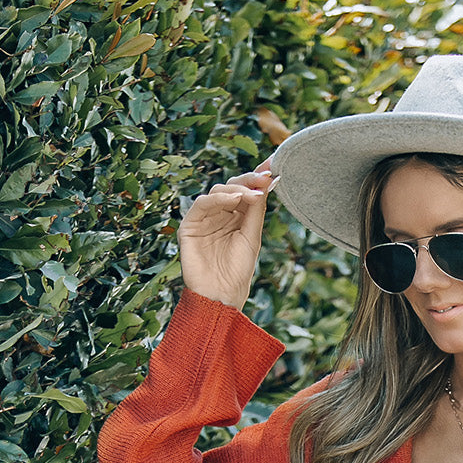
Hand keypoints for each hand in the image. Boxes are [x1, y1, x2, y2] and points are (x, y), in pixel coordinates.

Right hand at [177, 158, 279, 311]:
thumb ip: (256, 211)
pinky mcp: (190, 225)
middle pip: (232, 187)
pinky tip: (235, 199)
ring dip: (237, 188)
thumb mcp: (252, 237)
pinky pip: (203, 203)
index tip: (272, 167)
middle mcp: (219, 215)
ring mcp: (204, 219)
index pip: (245, 191)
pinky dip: (219, 198)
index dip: (256, 178)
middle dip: (249, 180)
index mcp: (235, 217)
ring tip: (252, 194)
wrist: (221, 295)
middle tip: (264, 177)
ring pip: (218, 191)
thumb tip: (264, 183)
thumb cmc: (238, 271)